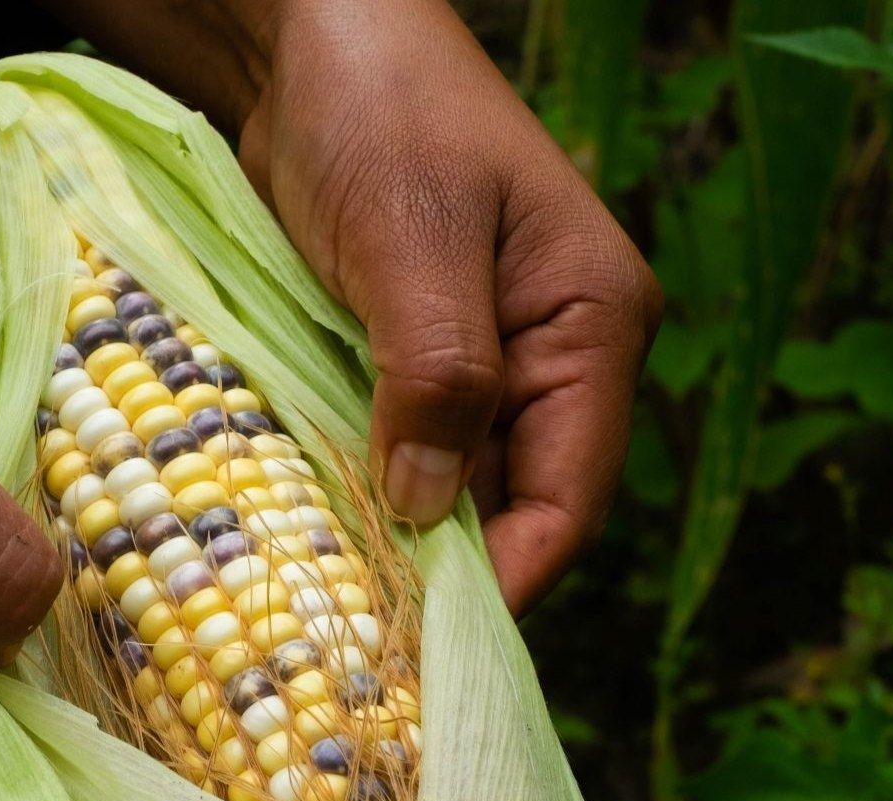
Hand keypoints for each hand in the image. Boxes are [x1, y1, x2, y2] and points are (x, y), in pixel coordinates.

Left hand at [239, 0, 660, 614]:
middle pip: (510, 507)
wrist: (318, 42)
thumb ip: (438, 375)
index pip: (569, 495)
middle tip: (353, 647)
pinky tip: (299, 533)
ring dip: (388, 539)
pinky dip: (353, 492)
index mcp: (593, 326)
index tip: (424, 645)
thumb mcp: (413, 241)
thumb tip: (427, 514)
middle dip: (440, 574)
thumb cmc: (385, 114)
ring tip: (318, 609)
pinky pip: (393, 449)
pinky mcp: (408, 358)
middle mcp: (550, 358)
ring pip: (446, 488)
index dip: (506, 580)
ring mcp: (479, 361)